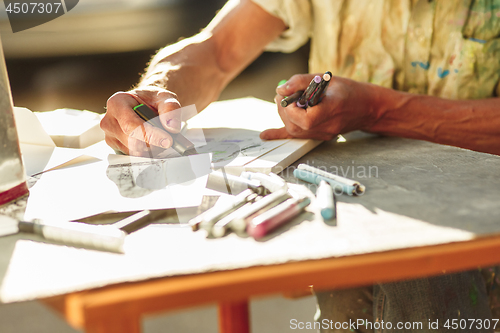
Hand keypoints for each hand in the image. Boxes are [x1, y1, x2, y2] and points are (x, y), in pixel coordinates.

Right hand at [101, 87, 181, 156]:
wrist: (145, 105)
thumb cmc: (152, 100)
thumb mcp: (164, 97)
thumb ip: (170, 108)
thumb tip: (172, 127)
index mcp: (117, 103)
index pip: (131, 125)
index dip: (150, 135)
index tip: (167, 140)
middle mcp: (109, 120)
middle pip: (132, 142)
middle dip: (154, 143)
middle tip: (169, 138)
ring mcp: (110, 135)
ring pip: (134, 151)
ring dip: (152, 148)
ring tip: (159, 136)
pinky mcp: (116, 147)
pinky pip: (134, 155)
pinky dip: (148, 152)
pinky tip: (152, 141)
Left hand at [260, 74, 378, 140]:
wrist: (367, 107)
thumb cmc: (349, 90)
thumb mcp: (326, 79)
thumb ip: (301, 82)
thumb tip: (280, 89)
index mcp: (331, 110)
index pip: (304, 118)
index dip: (290, 107)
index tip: (287, 94)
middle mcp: (326, 127)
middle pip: (296, 125)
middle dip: (283, 109)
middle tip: (282, 96)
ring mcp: (323, 134)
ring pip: (295, 130)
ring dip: (284, 116)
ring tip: (285, 102)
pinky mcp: (319, 136)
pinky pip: (297, 136)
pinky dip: (280, 134)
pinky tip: (265, 135)